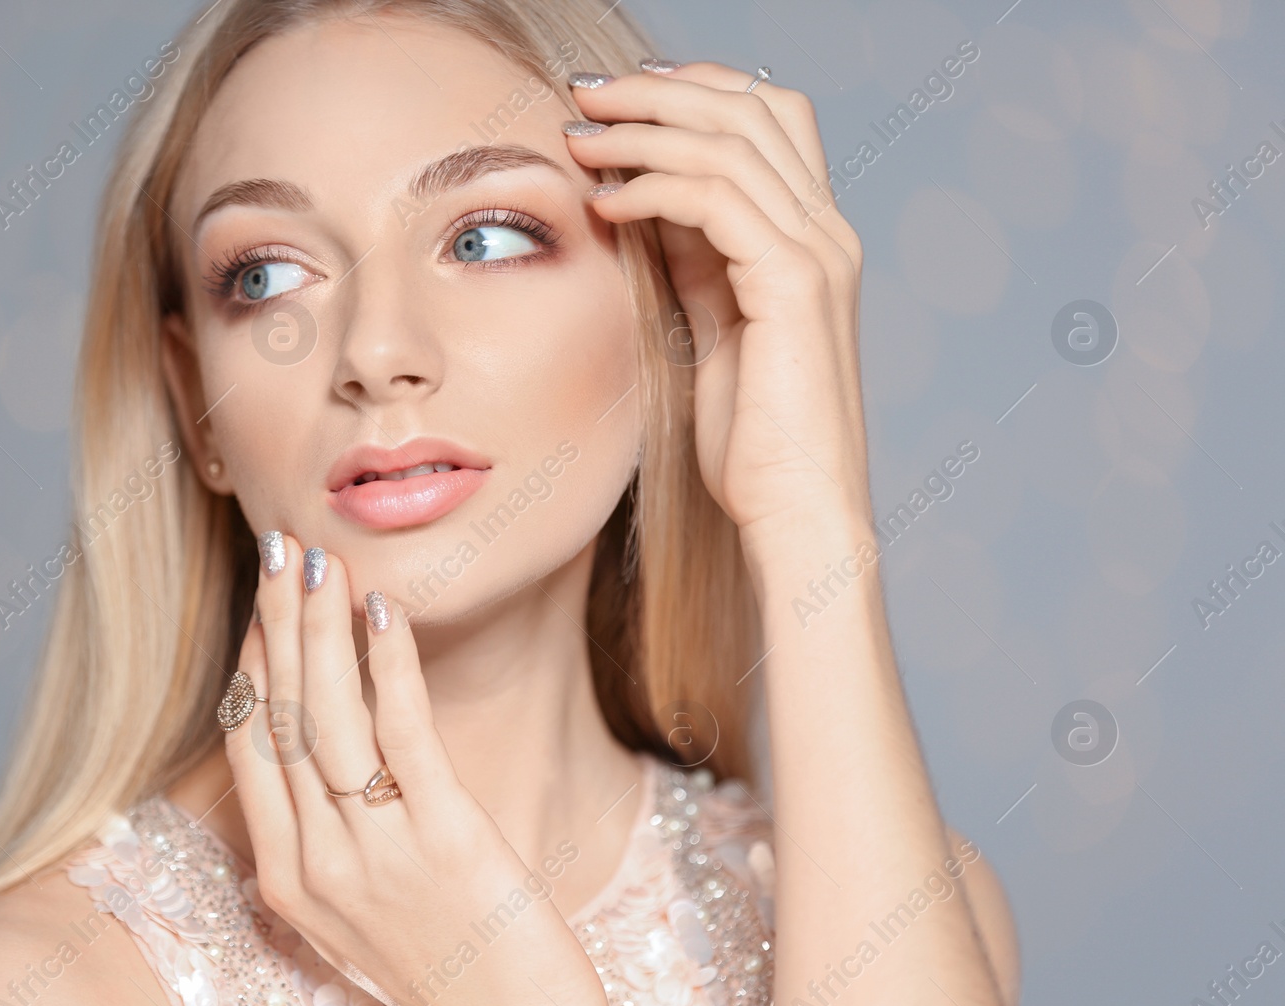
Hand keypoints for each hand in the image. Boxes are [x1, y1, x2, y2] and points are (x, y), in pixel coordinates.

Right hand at [223, 534, 606, 1005]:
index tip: (258, 599)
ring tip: (320, 560)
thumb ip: (331, 834)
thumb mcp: (360, 905)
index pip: (251, 747)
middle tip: (277, 546)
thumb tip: (326, 753)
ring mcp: (375, 852)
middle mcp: (316, 862)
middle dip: (275, 622)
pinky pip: (404, 736)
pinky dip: (388, 668)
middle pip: (280, 717)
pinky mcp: (444, 839)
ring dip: (320, 628)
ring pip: (329, 717)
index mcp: (287, 878)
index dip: (252, 664)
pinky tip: (383, 614)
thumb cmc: (445, 963)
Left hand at [567, 63, 870, 546]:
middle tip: (584, 97)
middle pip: (750, 108)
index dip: (694, 90)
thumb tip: (650, 203)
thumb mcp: (717, 329)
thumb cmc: (755, 443)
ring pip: (729, 143)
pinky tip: (605, 202)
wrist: (796, 514)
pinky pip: (716, 200)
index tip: (618, 99)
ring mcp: (818, 255)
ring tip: (578, 139)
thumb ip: (697, 263)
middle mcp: (827, 233)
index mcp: (813, 239)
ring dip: (642, 131)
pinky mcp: (793, 286)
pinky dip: (652, 188)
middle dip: (658, 91)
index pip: (768, 117)